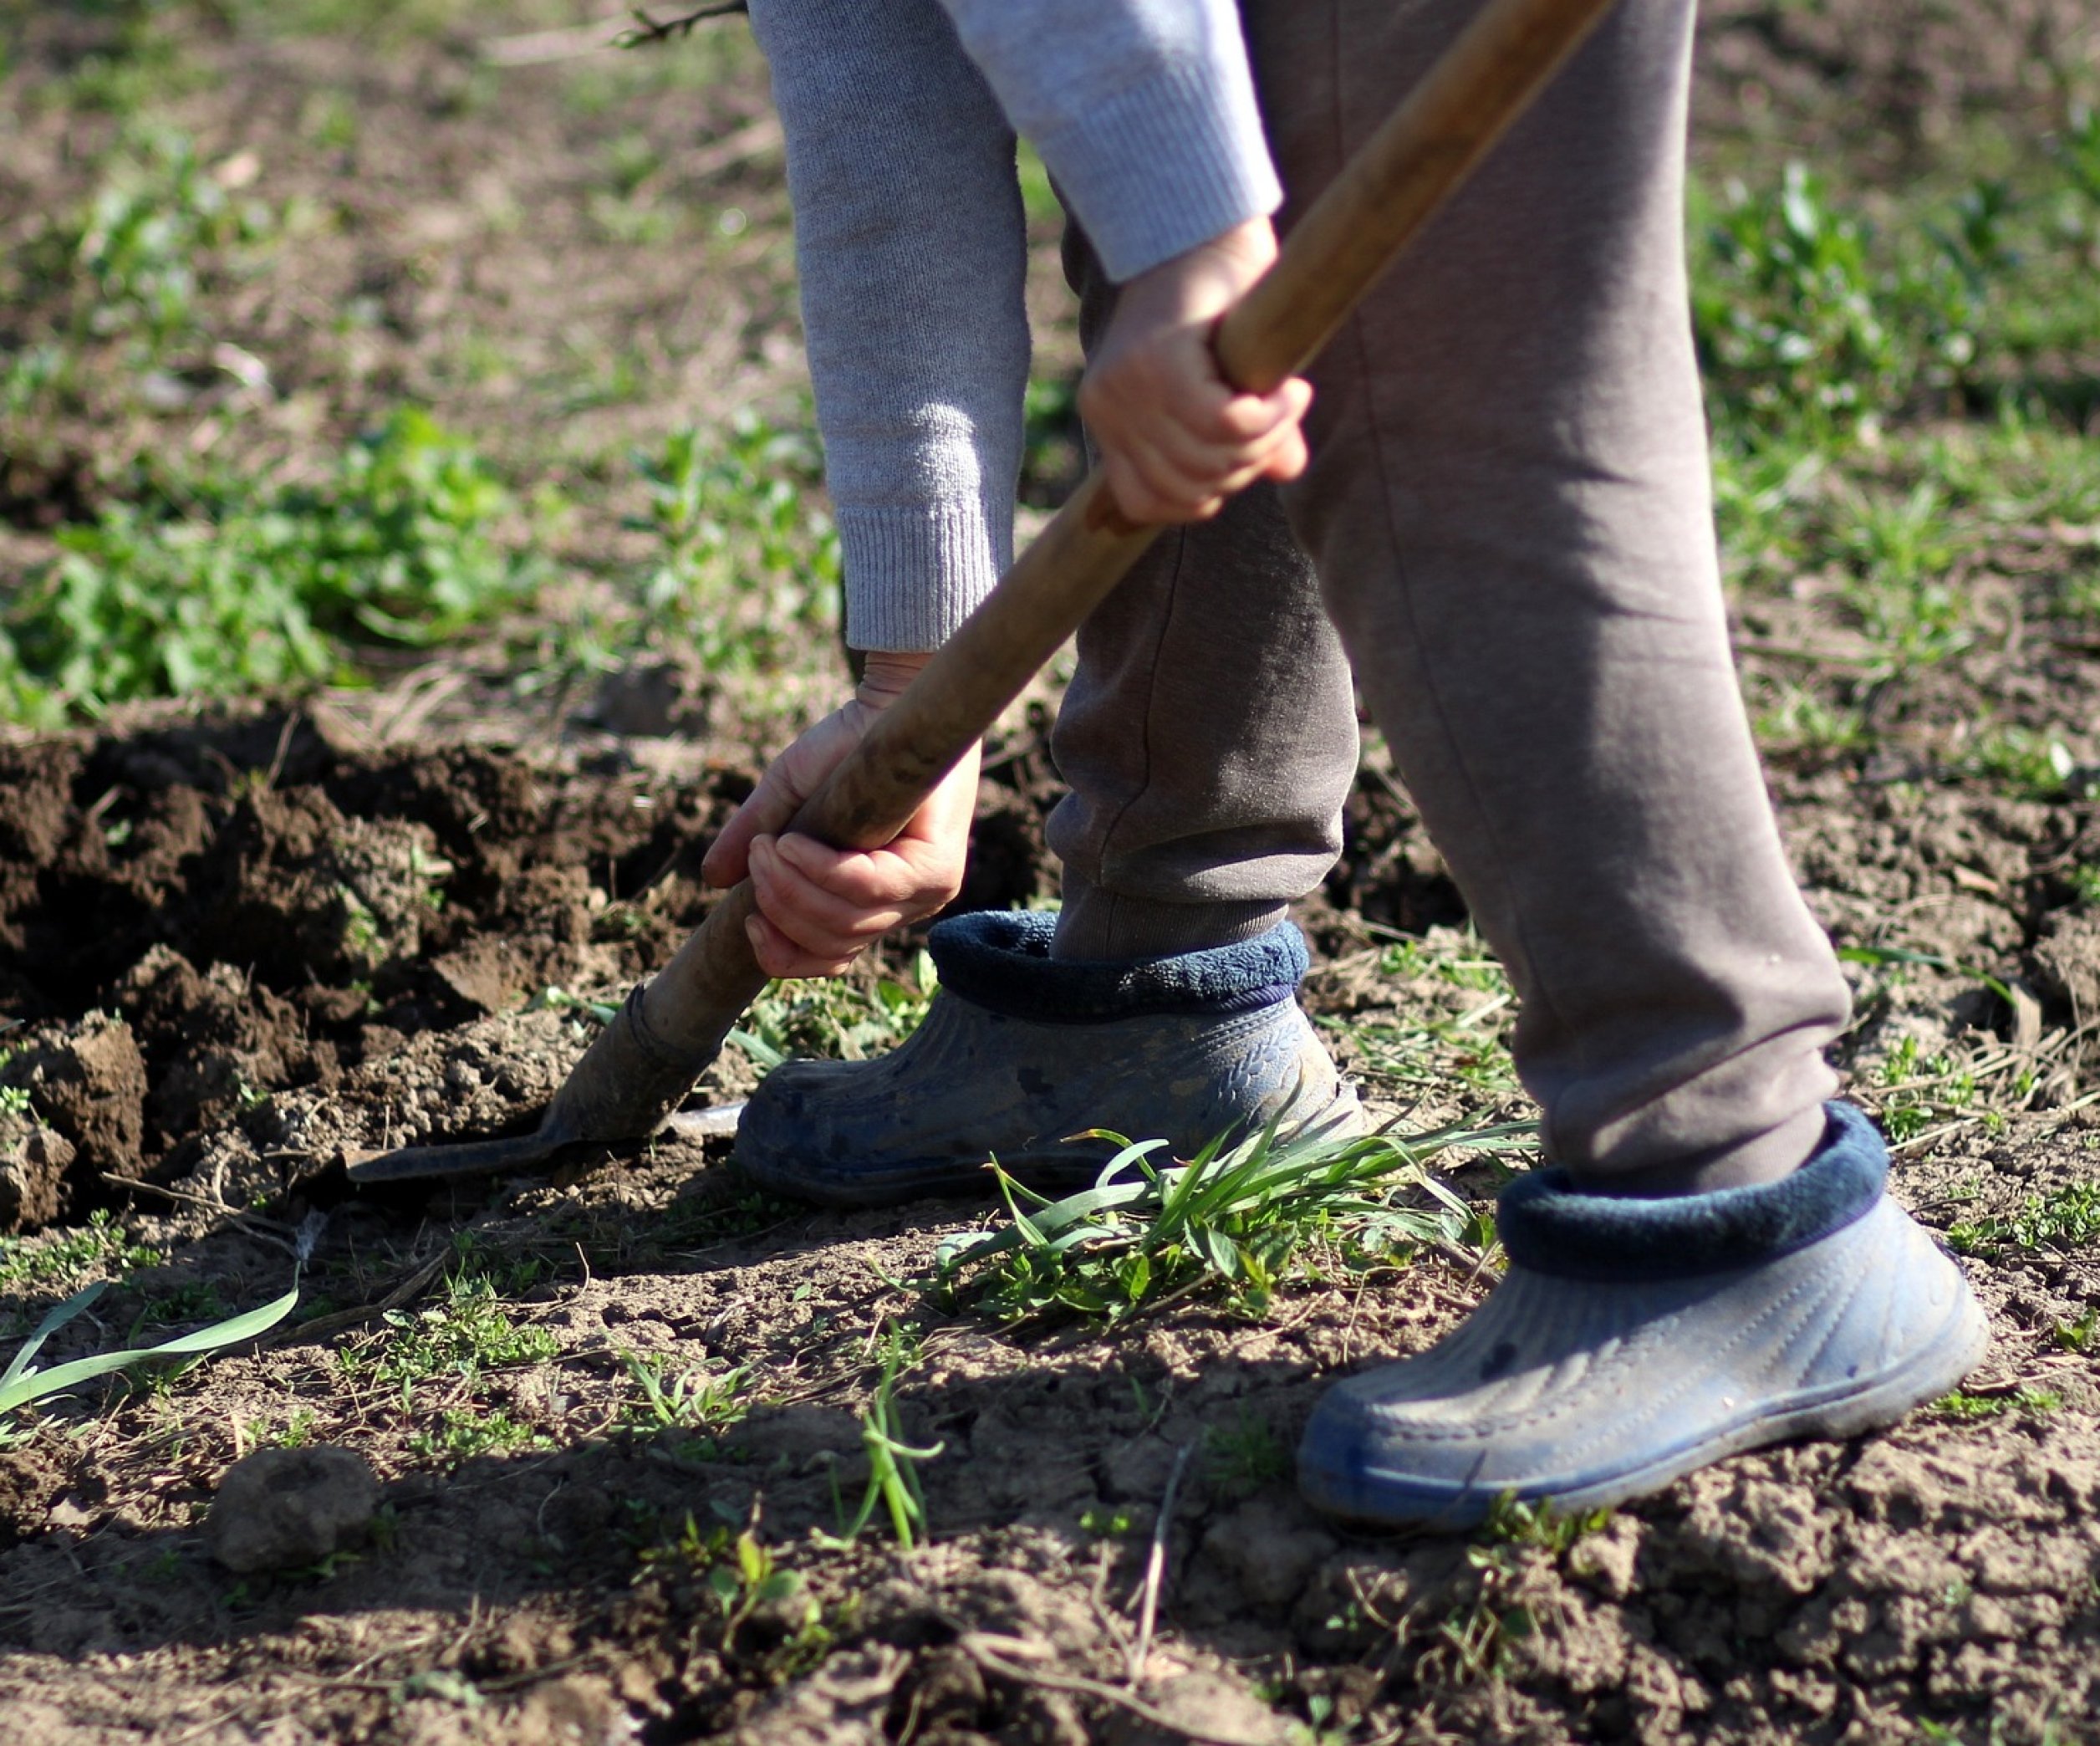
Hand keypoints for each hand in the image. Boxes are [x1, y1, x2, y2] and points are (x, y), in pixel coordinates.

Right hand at [701, 653, 979, 978]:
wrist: (889, 700)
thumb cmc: (845, 746)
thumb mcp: (787, 797)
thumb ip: (753, 837)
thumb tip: (712, 878)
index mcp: (872, 904)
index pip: (829, 960)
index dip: (782, 955)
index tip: (749, 920)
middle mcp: (905, 908)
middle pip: (831, 944)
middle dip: (778, 906)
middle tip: (757, 857)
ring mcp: (925, 894)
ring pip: (845, 923)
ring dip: (790, 887)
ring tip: (770, 847)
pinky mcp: (937, 870)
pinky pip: (866, 889)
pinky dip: (819, 870)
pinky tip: (792, 843)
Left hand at [1078, 216, 1311, 524]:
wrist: (1205, 226)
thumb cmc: (1219, 303)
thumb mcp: (1226, 379)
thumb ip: (1245, 436)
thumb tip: (1287, 471)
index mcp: (1108, 421)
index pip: (1147, 503)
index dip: (1204, 497)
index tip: (1244, 456)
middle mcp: (1106, 408)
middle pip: (1186, 487)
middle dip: (1245, 468)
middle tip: (1279, 424)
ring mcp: (1127, 386)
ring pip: (1207, 459)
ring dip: (1264, 441)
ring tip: (1287, 404)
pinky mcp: (1161, 362)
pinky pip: (1224, 424)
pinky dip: (1268, 418)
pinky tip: (1289, 393)